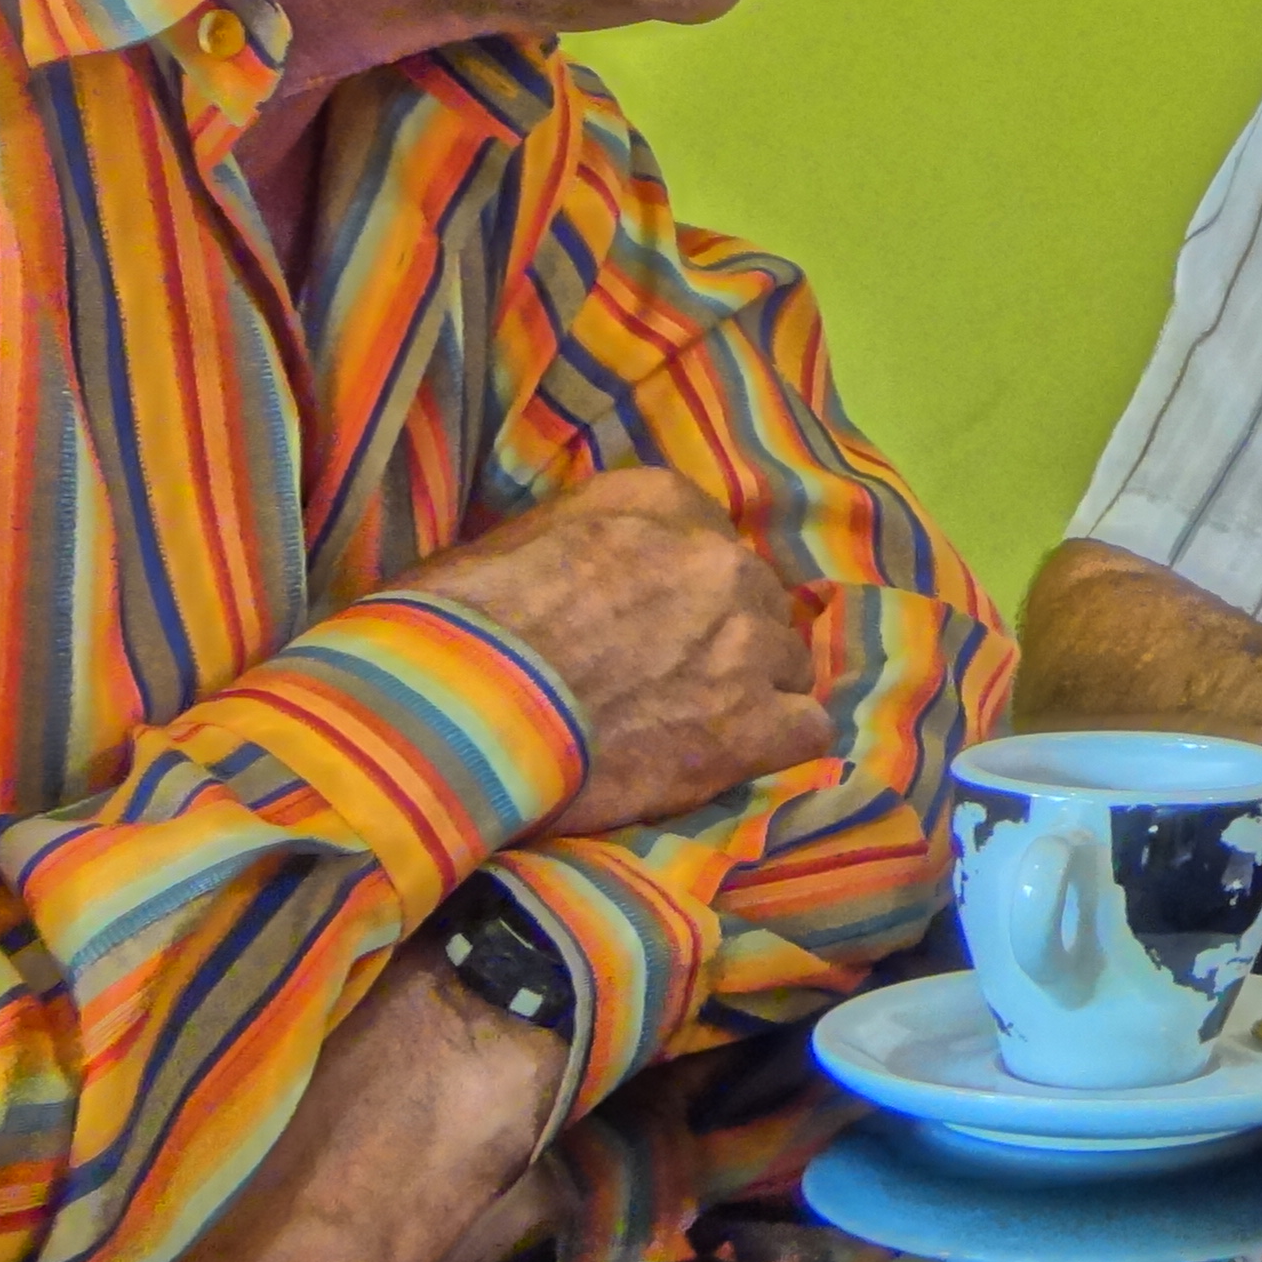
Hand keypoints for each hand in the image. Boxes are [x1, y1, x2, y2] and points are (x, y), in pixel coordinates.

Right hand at [415, 467, 832, 838]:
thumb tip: (598, 567)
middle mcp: (719, 560)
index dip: (682, 587)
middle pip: (755, 599)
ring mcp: (746, 644)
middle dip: (721, 637)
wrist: (454, 713)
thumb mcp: (514, 539)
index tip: (647, 622)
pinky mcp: (752, 727)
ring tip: (690, 724)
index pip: (708, 536)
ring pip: (786, 662)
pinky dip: (774, 746)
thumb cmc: (454, 626)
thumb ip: (586, 536)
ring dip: (751, 690)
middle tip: (665, 680)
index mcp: (661, 502)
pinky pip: (807, 730)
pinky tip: (729, 760)